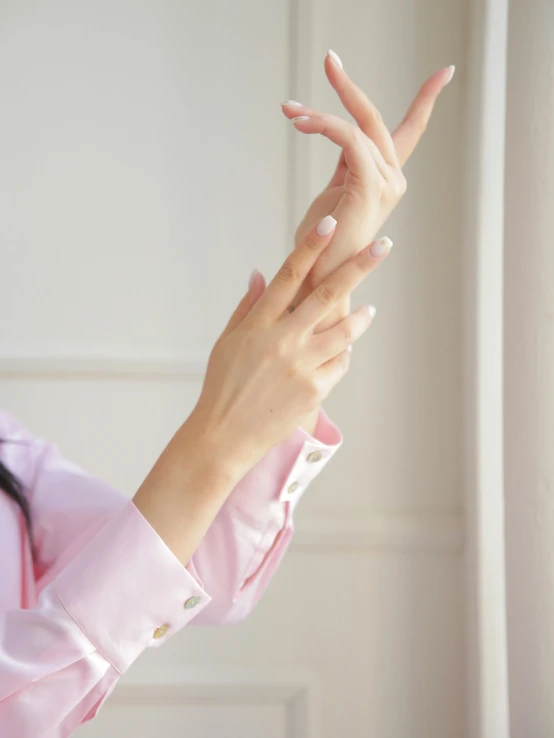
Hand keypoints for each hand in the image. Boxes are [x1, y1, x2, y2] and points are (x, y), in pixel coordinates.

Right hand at [188, 216, 387, 474]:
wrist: (224, 436)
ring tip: (369, 310)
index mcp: (258, 323)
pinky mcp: (315, 389)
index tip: (331, 223)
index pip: (289, 275)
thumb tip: (261, 272)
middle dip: (358, 266)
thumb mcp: (227, 342)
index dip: (311, 246)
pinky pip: (340, 363)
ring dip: (361, 316)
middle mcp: (283, 340)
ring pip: (345, 330)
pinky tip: (342, 351)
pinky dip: (343, 353)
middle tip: (383, 245)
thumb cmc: (222, 386)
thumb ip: (247, 306)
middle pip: (328, 294)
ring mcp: (302, 365)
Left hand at [281, 52, 454, 329]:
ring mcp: (385, 185)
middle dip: (351, 87)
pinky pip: (350, 141)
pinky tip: (300, 124)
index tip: (444, 74)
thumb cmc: (320, 246)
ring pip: (359, 127)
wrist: (316, 282)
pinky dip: (325, 126)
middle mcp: (391, 180)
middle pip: (377, 121)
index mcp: (384, 179)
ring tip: (290, 111)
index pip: (408, 132)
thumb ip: (345, 166)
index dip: (426, 102)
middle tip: (330, 59)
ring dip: (321, 113)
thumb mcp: (333, 195)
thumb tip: (343, 135)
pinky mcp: (369, 189)